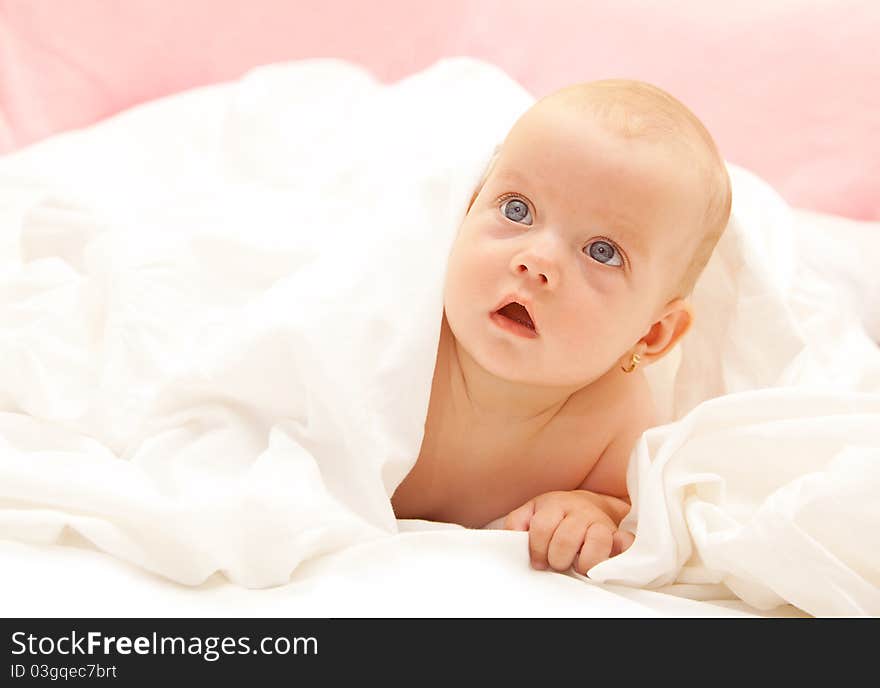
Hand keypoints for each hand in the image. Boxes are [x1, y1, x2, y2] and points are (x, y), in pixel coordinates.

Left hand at [502, 490, 634, 574]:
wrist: (587, 505)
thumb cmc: (555, 514)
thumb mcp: (532, 512)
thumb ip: (516, 523)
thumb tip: (509, 538)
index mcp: (555, 505)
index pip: (542, 528)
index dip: (537, 550)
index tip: (539, 561)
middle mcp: (579, 511)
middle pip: (566, 539)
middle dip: (558, 558)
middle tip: (558, 563)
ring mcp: (600, 522)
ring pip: (598, 541)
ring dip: (586, 562)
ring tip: (579, 566)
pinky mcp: (619, 534)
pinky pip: (626, 542)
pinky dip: (621, 552)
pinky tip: (609, 559)